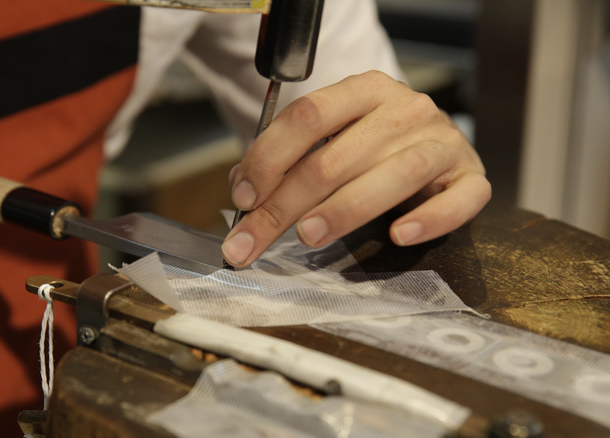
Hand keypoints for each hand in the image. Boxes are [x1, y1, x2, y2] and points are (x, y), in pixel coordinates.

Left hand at [222, 70, 490, 267]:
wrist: (437, 144)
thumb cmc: (374, 148)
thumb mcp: (330, 140)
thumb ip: (288, 160)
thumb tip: (243, 190)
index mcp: (363, 90)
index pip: (308, 116)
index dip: (269, 158)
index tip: (244, 197)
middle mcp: (404, 109)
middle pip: (335, 157)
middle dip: (286, 203)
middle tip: (254, 238)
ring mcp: (442, 141)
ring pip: (392, 175)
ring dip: (344, 209)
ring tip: (308, 235)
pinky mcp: (470, 176)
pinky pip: (458, 200)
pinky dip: (429, 219)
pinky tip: (399, 235)